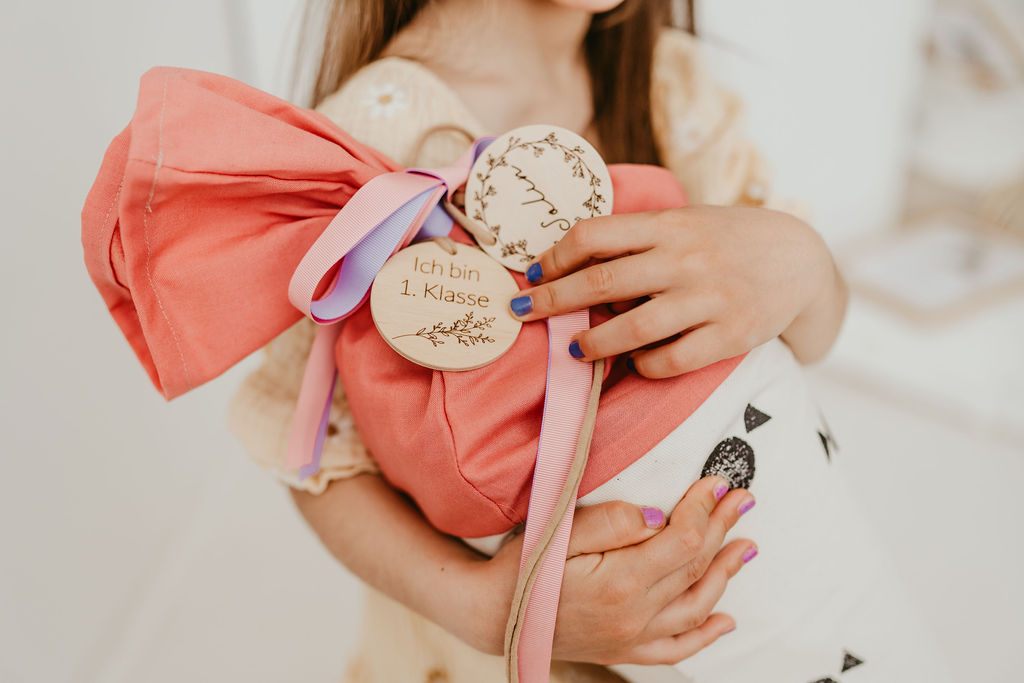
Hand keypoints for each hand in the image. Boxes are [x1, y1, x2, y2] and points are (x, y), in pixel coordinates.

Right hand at [466, 476, 756, 665]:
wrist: (492, 613)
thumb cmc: (522, 567)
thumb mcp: (557, 531)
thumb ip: (611, 522)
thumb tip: (661, 517)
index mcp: (619, 581)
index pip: (681, 541)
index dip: (703, 509)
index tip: (717, 482)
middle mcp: (633, 615)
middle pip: (694, 568)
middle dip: (721, 528)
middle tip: (742, 499)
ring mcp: (631, 636)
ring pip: (695, 606)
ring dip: (725, 574)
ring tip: (746, 545)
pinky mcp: (624, 649)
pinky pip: (676, 648)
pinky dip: (705, 634)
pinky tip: (725, 619)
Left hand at [508, 206, 845, 376]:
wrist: (801, 259)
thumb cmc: (727, 240)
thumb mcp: (686, 221)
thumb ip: (639, 237)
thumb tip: (571, 263)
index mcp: (669, 224)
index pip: (594, 234)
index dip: (556, 256)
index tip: (535, 273)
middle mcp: (687, 259)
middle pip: (602, 284)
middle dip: (552, 301)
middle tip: (523, 314)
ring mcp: (711, 298)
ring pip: (633, 329)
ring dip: (593, 342)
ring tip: (575, 348)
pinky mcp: (733, 335)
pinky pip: (672, 360)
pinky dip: (644, 365)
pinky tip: (635, 362)